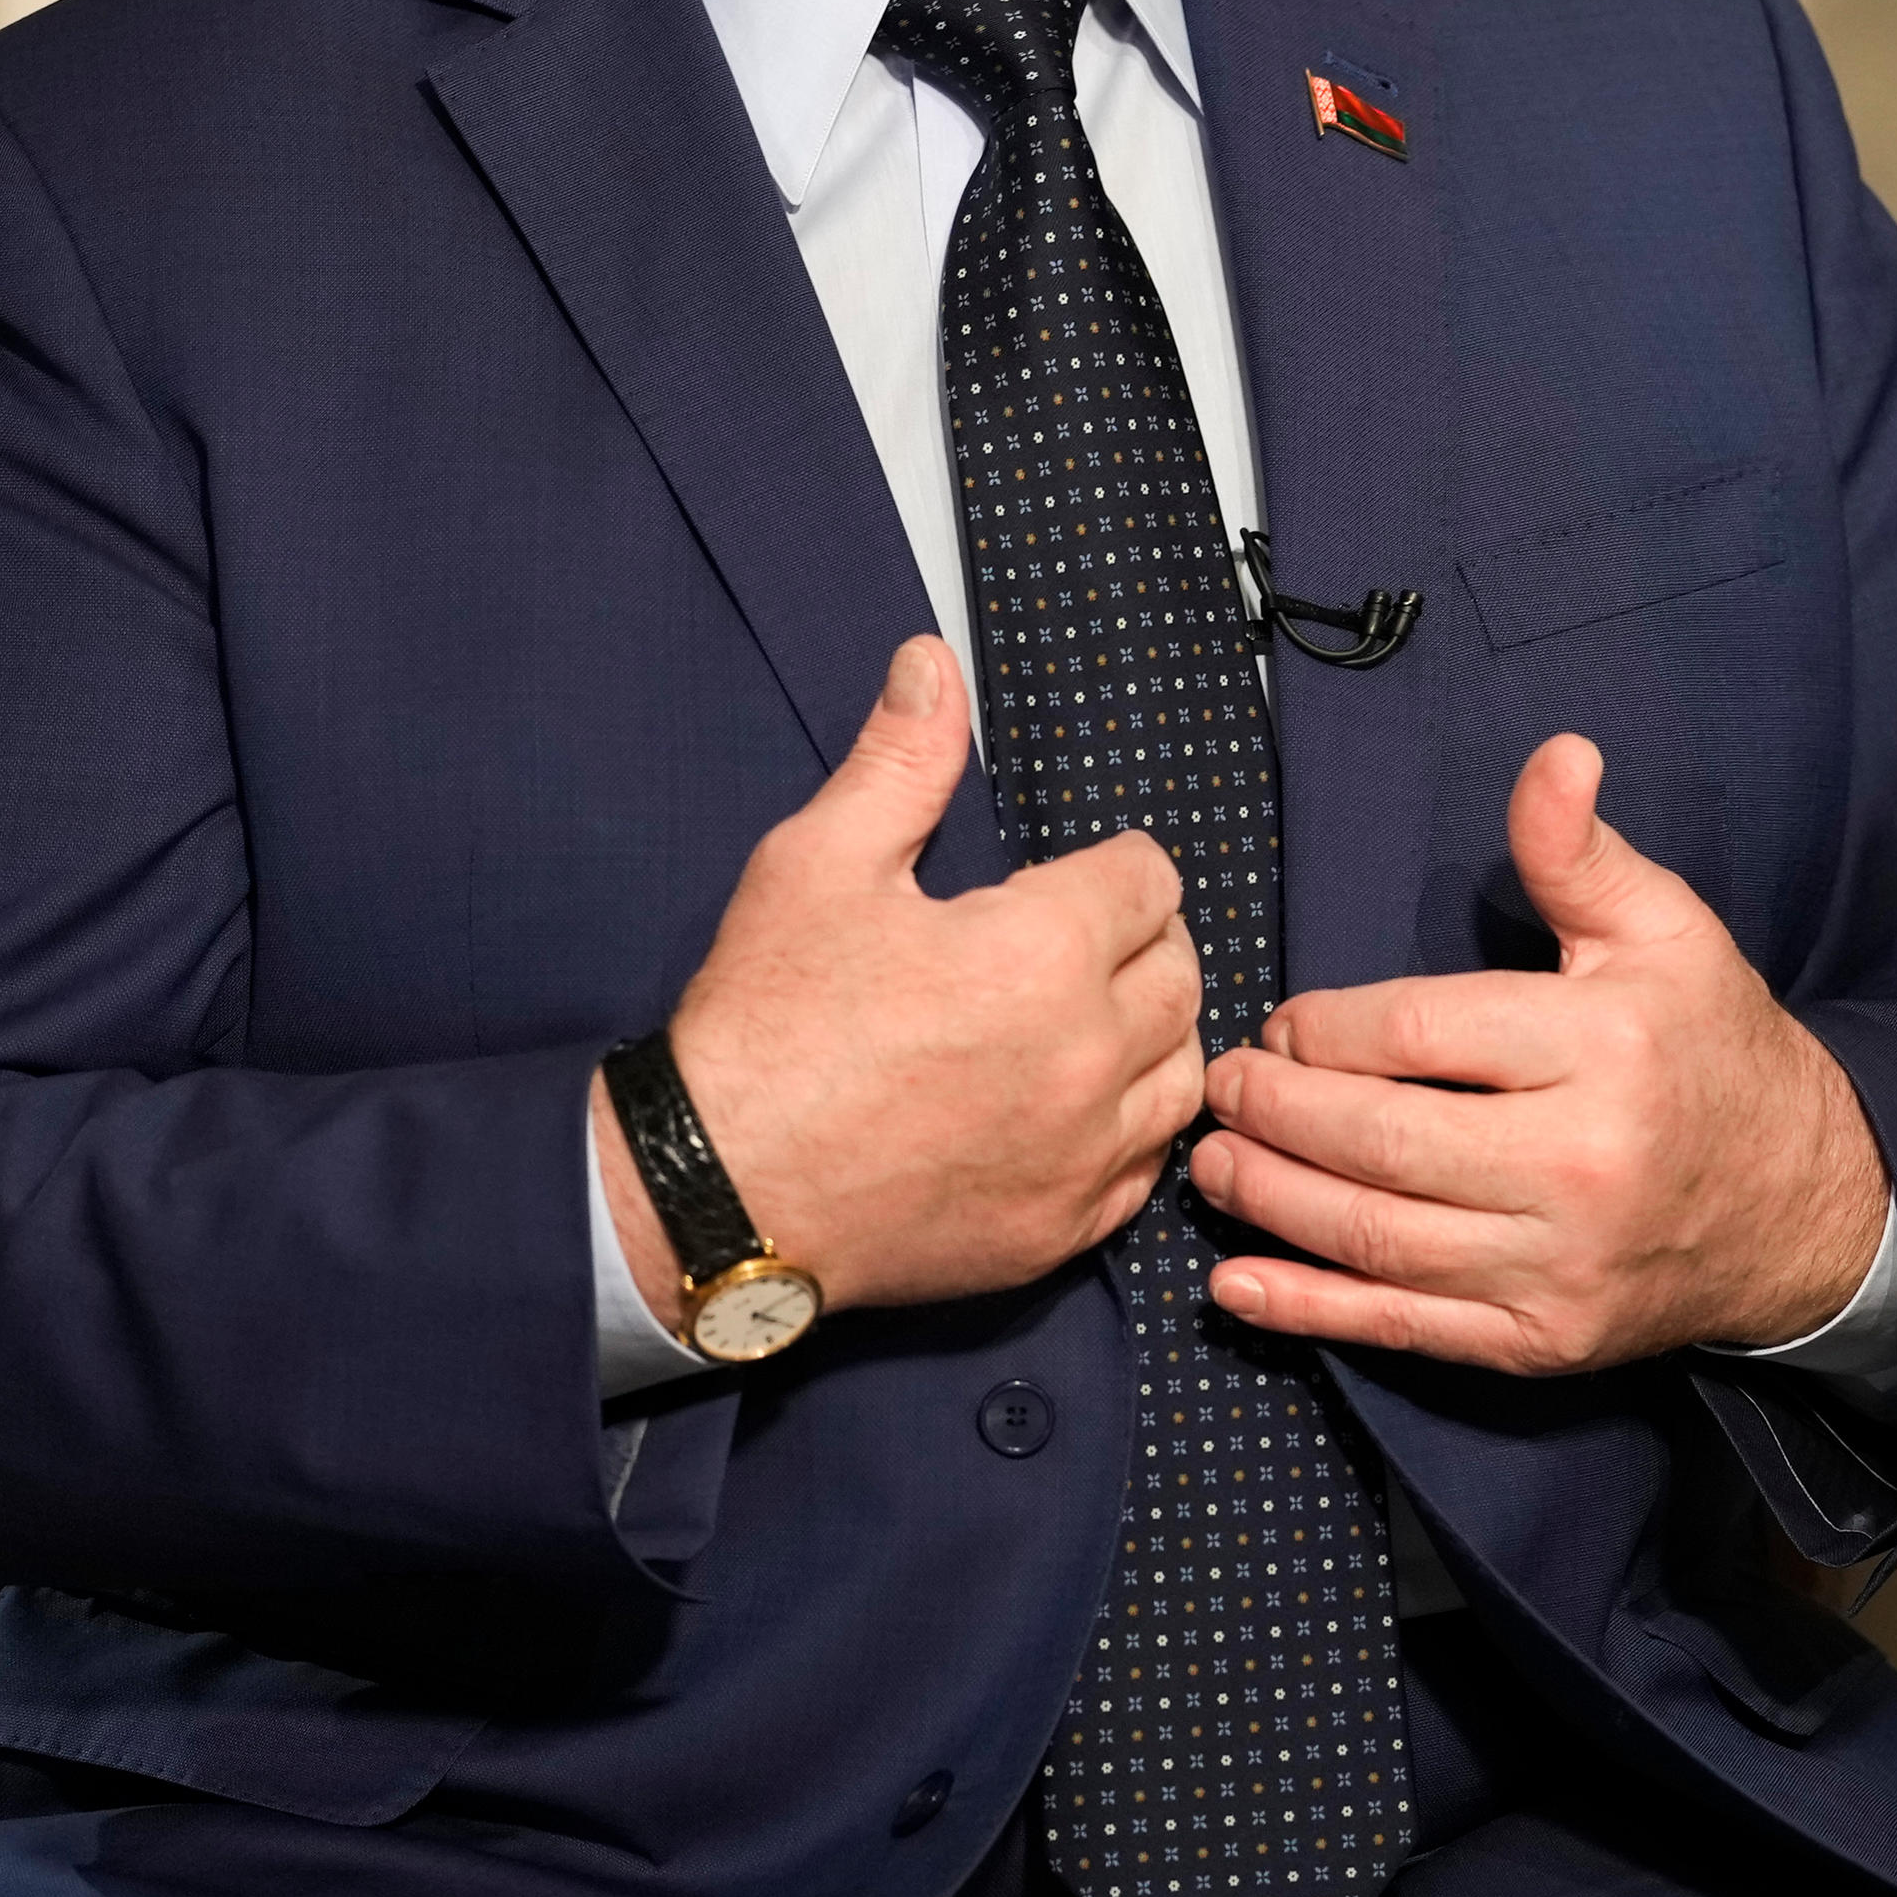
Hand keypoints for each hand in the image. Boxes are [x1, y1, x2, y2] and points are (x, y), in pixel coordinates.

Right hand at [596, 636, 1204, 1326]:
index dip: (1111, 865)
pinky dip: (1124, 1132)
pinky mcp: (1059, 1231)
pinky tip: (1071, 1110)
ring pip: (1179, 1072)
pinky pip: (1143, 1169)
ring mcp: (1080, 1153)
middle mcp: (1086, 1055)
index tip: (1069, 879)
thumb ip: (899, 760)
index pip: (1148, 878)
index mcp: (1042, 952)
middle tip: (1078, 941)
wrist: (716, 1191)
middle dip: (1140, 940)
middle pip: (1180, 970)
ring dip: (1149, 1035)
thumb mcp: (819, 863)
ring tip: (1086, 1019)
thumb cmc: (764, 1026)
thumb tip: (931, 665)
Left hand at [1188, 734, 1890, 1374]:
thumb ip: (1579, 851)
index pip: (1419, 1033)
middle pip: (1382, 1139)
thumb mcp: (1664, 930)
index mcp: (1603, 1045)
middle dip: (1277, 1113)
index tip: (1282, 1022)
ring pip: (1379, 1238)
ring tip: (1212, 1165)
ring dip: (1273, 1203)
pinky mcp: (1543, 1339)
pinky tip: (1240, 1283)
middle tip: (1220, 1088)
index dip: (1326, 1028)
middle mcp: (1580, 1162)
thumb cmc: (1709, 1046)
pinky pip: (1405, 1327)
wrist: (1798, 1204)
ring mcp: (1559, 1263)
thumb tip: (1555, 754)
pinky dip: (1311, 1310)